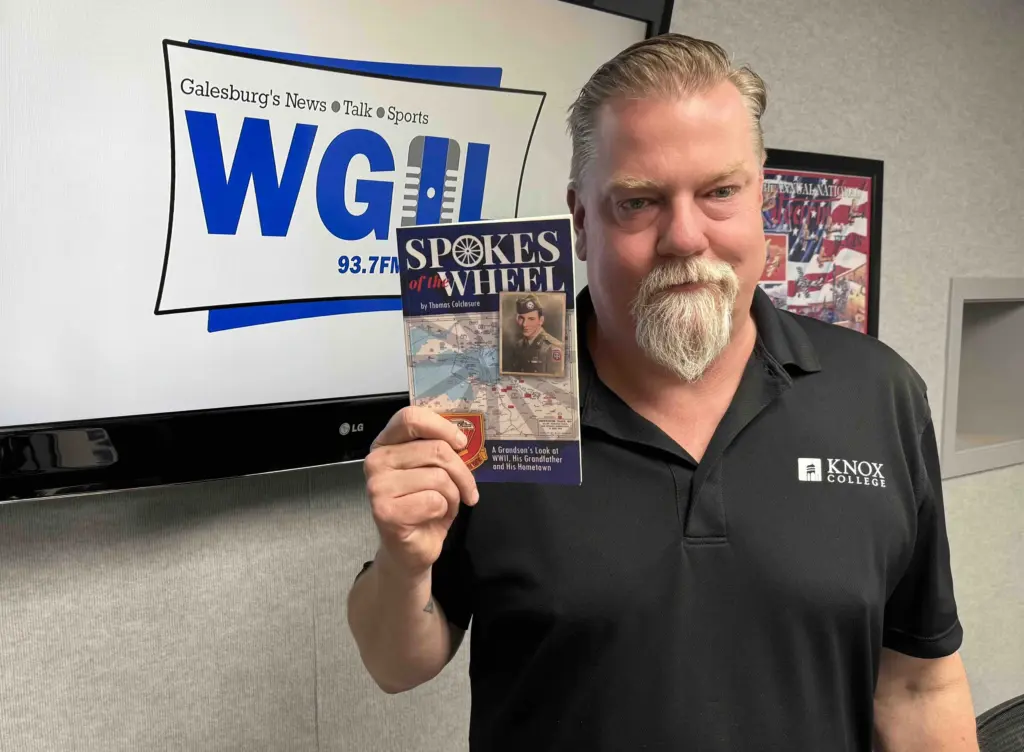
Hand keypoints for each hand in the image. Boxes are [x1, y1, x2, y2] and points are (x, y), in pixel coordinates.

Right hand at [364, 406, 479, 578]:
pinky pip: (434, 501)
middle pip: (436, 449)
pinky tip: (431, 518)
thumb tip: (462, 436)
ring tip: (443, 506)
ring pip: (438, 477)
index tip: (461, 443)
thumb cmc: (424, 506)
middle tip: (466, 490)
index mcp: (386, 443)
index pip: (411, 417)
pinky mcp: (385, 511)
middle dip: (461, 472)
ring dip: (453, 495)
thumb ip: (439, 448)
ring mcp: (377, 486)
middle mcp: (376, 461)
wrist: (410, 550)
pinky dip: (443, 511)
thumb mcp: (434, 470)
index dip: (442, 426)